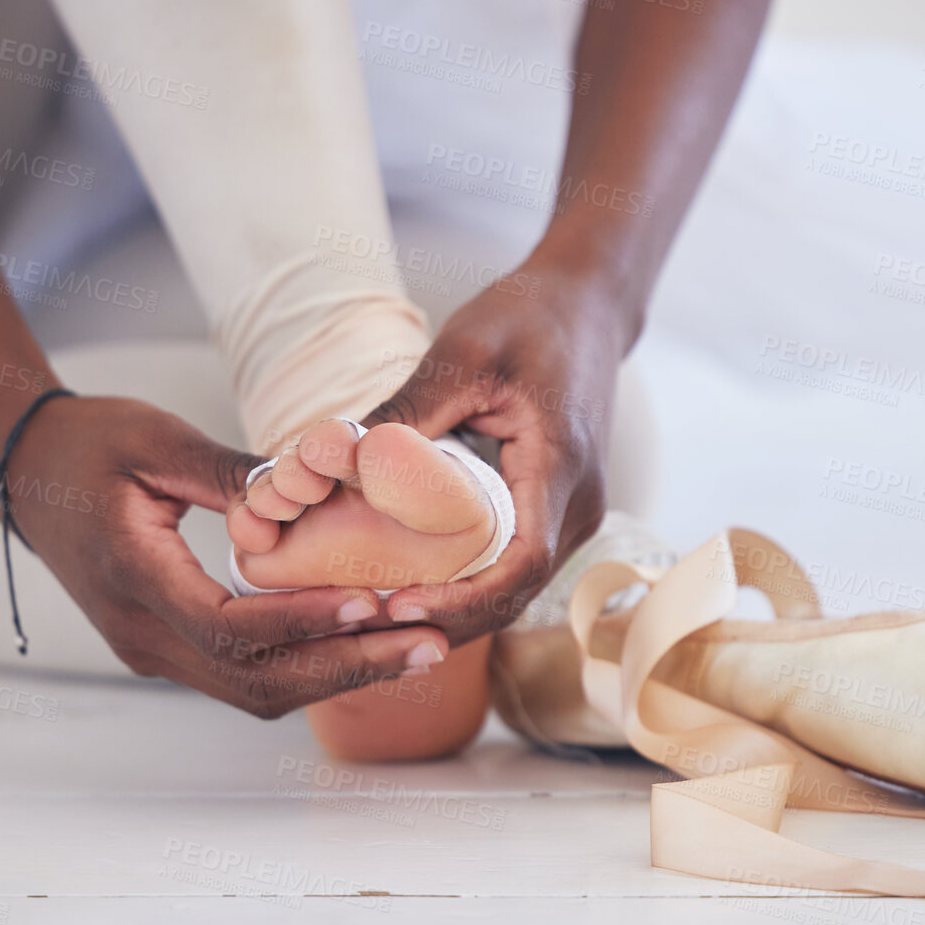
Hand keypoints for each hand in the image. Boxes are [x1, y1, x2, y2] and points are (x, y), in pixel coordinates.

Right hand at [0, 396, 446, 717]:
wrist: (24, 472)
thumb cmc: (88, 443)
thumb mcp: (156, 439)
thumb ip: (228, 472)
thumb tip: (305, 485)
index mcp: (132, 578)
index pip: (227, 629)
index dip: (303, 624)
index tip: (372, 603)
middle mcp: (140, 634)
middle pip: (254, 682)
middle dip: (347, 668)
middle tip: (430, 642)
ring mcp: (150, 650)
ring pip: (255, 692)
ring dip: (338, 677)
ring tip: (417, 648)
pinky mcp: (167, 649)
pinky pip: (245, 677)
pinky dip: (309, 667)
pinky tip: (367, 643)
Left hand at [362, 257, 625, 643]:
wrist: (587, 301)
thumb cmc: (530, 316)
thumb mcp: (464, 350)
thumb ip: (409, 409)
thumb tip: (338, 457)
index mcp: (560, 466)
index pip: (522, 563)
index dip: (463, 598)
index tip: (401, 605)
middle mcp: (578, 504)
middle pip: (515, 592)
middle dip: (444, 619)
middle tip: (364, 623)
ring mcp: (572, 512)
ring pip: (514, 587)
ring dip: (453, 610)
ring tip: (376, 614)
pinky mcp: (556, 509)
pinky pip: (512, 564)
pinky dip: (466, 584)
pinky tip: (409, 584)